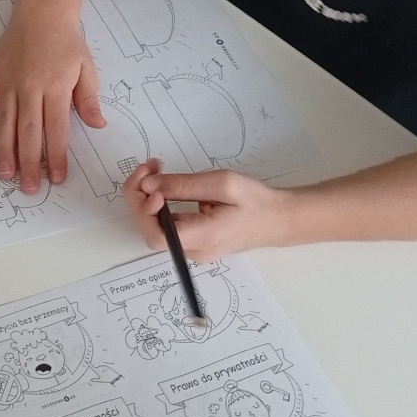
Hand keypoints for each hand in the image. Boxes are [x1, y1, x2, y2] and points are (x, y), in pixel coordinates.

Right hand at [0, 7, 102, 190]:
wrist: (41, 12)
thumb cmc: (67, 42)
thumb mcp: (87, 68)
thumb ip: (88, 99)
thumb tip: (97, 125)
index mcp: (55, 88)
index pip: (56, 129)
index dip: (56, 156)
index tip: (57, 178)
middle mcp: (29, 89)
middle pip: (28, 133)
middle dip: (29, 163)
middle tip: (28, 188)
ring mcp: (8, 83)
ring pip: (5, 123)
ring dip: (4, 150)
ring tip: (4, 174)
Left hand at [122, 160, 292, 261]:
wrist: (277, 218)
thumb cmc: (255, 201)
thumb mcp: (222, 184)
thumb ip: (184, 186)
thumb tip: (148, 186)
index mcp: (204, 237)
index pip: (157, 235)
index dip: (144, 210)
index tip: (151, 184)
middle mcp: (193, 249)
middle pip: (151, 229)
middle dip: (139, 196)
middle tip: (147, 168)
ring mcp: (192, 247)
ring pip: (155, 226)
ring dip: (146, 197)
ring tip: (152, 170)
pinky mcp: (192, 240)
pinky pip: (166, 223)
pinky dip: (156, 203)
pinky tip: (161, 184)